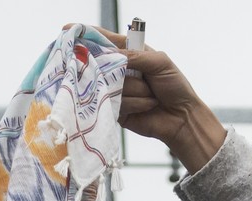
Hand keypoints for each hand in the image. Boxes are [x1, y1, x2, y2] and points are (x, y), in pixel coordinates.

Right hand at [94, 27, 226, 172]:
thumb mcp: (160, 62)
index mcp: (129, 53)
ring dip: (137, 91)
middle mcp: (119, 70)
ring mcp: (115, 90)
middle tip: (134, 75)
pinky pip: (115, 103)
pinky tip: (147, 106)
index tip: (69, 29)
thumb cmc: (175, 87)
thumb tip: (113, 56)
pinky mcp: (114, 109)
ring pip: (111, 85)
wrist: (182, 119)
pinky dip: (135, 104)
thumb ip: (136, 55)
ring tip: (151, 95)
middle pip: (101, 63)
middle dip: (118, 70)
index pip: (104, 40)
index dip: (87, 35)